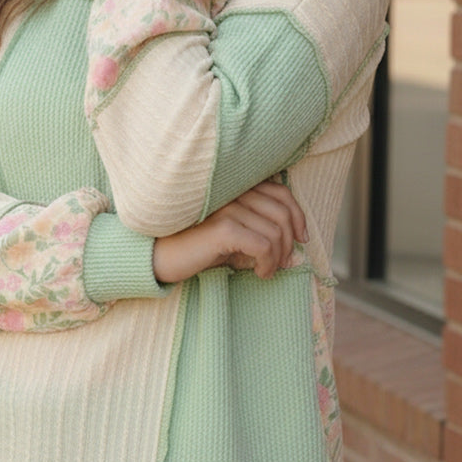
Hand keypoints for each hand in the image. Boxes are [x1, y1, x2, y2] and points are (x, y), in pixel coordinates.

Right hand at [152, 181, 307, 283]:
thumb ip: (259, 231)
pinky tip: (260, 274)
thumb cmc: (198, 247)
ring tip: (266, 271)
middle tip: (285, 263)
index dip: (298, 216)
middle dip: (290, 242)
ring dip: (278, 258)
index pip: (282, 193)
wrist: (159, 256)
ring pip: (275, 232)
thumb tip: (295, 248)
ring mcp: (228, 207)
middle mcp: (234, 192)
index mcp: (237, 188)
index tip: (301, 239)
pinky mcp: (223, 228)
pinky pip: (263, 246)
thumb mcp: (233, 236)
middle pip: (283, 213)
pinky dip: (268, 263)